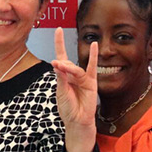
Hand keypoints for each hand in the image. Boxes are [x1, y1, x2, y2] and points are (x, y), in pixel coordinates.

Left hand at [51, 27, 98, 151]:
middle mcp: (72, 75)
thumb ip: (61, 78)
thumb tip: (58, 63)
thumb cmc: (68, 108)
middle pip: (67, 63)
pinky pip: (92, 68)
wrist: (77, 121)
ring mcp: (82, 78)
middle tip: (57, 66)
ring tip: (63, 67)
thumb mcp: (61, 92)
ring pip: (75, 69)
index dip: (59, 44)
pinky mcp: (91, 82)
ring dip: (69, 68)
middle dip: (62, 64)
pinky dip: (93, 57)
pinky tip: (94, 46)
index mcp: (63, 76)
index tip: (58, 30)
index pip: (61, 57)